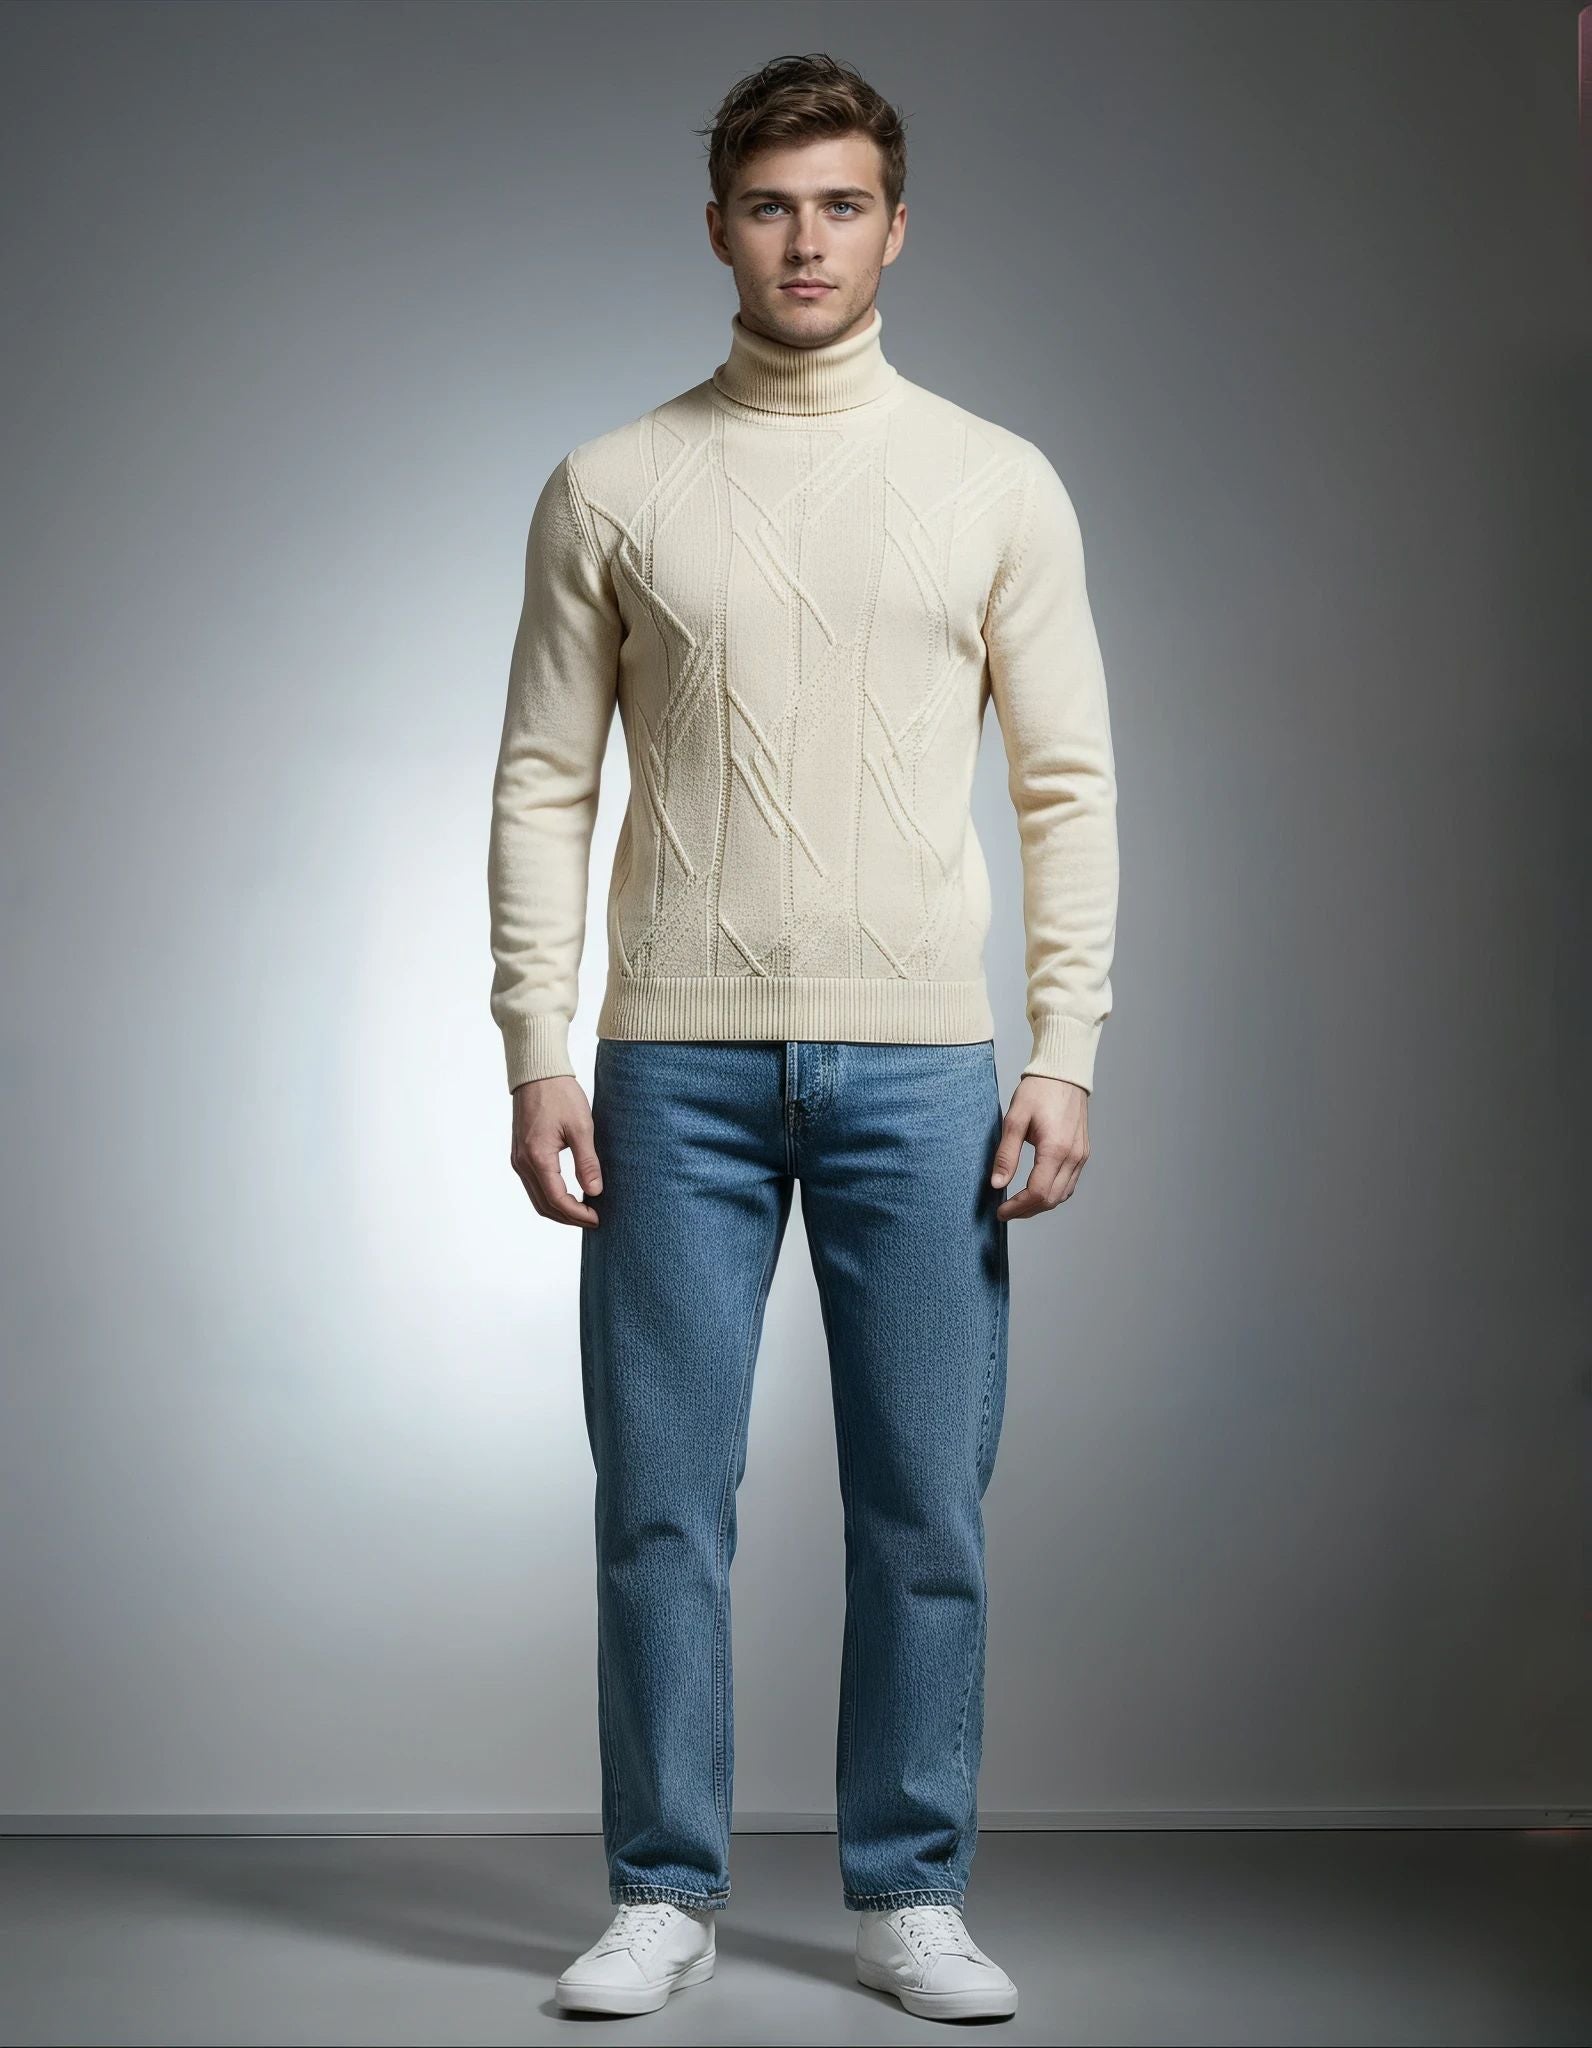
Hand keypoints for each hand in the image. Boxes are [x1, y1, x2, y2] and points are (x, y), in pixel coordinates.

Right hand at [510, 1075, 603, 1226]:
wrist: (537, 1073)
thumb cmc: (560, 1094)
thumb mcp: (581, 1127)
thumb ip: (587, 1162)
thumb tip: (594, 1192)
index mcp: (537, 1157)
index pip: (557, 1199)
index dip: (577, 1214)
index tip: (597, 1218)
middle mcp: (522, 1162)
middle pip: (544, 1205)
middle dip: (569, 1217)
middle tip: (594, 1220)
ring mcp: (518, 1159)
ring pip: (537, 1198)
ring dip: (559, 1209)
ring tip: (584, 1211)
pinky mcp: (519, 1154)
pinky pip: (533, 1185)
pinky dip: (550, 1196)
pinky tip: (569, 1195)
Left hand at [989, 1073, 1089, 1219]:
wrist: (1064, 1073)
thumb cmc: (1038, 1091)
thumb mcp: (1014, 1120)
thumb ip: (1006, 1155)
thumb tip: (997, 1184)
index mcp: (1055, 1149)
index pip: (1038, 1193)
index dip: (1017, 1207)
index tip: (1000, 1212)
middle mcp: (1073, 1156)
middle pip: (1051, 1199)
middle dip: (1027, 1210)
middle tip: (1005, 1212)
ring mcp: (1081, 1156)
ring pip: (1063, 1195)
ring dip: (1040, 1205)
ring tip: (1018, 1205)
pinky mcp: (1082, 1153)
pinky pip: (1069, 1183)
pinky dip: (1053, 1193)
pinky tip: (1037, 1191)